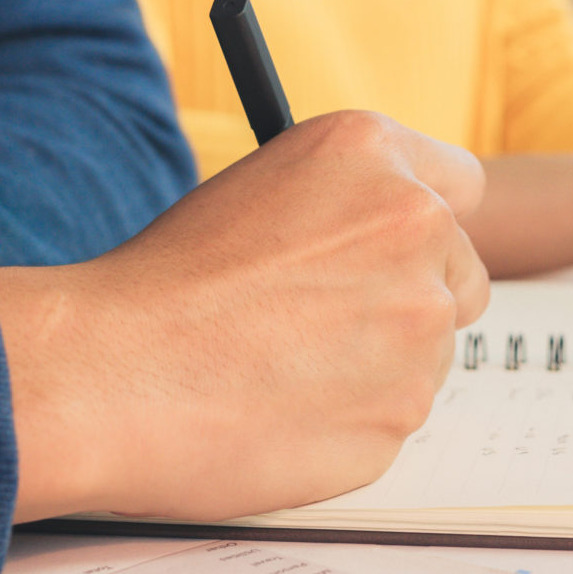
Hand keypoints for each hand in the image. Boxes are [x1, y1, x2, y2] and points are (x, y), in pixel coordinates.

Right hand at [0, 111, 489, 523]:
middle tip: (333, 322)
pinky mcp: (401, 411)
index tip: (401, 250)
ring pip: (428, 352)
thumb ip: (346, 201)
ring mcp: (417, 324)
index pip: (460, 183)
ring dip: (379, 363)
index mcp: (371, 154)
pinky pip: (392, 415)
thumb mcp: (260, 187)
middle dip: (412, 298)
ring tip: (282, 367)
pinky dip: (351, 419)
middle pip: (461, 273)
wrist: (111, 373)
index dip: (426, 222)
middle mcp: (414, 226)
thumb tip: (383, 234)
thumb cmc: (164, 282)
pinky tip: (281, 408)